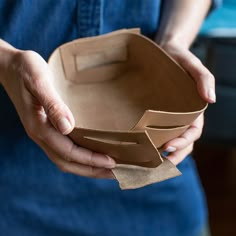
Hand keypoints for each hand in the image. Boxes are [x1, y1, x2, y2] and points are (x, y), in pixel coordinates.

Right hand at [0, 46, 114, 177]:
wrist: (9, 66)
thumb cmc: (25, 69)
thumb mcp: (39, 82)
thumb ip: (52, 104)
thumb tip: (68, 127)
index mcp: (39, 127)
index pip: (69, 152)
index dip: (91, 160)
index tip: (112, 162)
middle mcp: (40, 135)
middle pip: (68, 163)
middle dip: (92, 170)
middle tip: (116, 173)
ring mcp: (42, 133)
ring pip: (65, 159)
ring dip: (86, 167)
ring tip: (107, 169)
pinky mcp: (46, 128)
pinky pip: (63, 150)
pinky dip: (79, 157)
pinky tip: (91, 153)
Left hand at [160, 42, 214, 164]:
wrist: (165, 51)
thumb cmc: (179, 58)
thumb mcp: (193, 65)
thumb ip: (204, 79)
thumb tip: (212, 100)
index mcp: (194, 110)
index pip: (193, 132)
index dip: (183, 142)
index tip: (168, 148)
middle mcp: (183, 117)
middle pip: (183, 143)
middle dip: (174, 156)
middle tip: (159, 165)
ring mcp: (171, 117)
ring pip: (171, 141)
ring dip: (164, 155)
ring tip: (151, 164)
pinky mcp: (158, 114)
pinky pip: (158, 131)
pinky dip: (154, 143)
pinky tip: (143, 149)